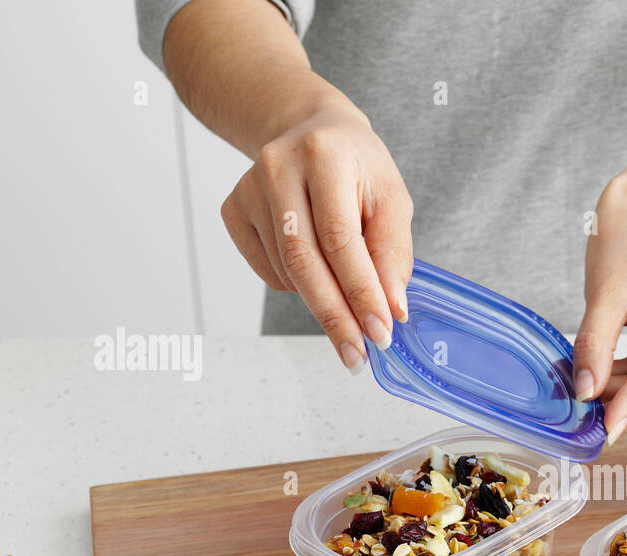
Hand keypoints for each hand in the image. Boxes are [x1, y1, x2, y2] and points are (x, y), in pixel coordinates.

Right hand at [220, 103, 412, 372]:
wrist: (309, 129)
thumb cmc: (357, 166)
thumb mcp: (391, 197)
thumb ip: (393, 252)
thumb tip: (391, 308)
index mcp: (325, 156)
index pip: (340, 238)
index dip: (361, 291)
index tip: (380, 332)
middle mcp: (277, 167)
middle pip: (304, 260)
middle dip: (335, 316)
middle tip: (357, 355)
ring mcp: (248, 189)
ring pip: (288, 272)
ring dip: (323, 298)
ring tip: (346, 290)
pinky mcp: (232, 210)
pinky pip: (269, 271)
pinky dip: (298, 284)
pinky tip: (314, 262)